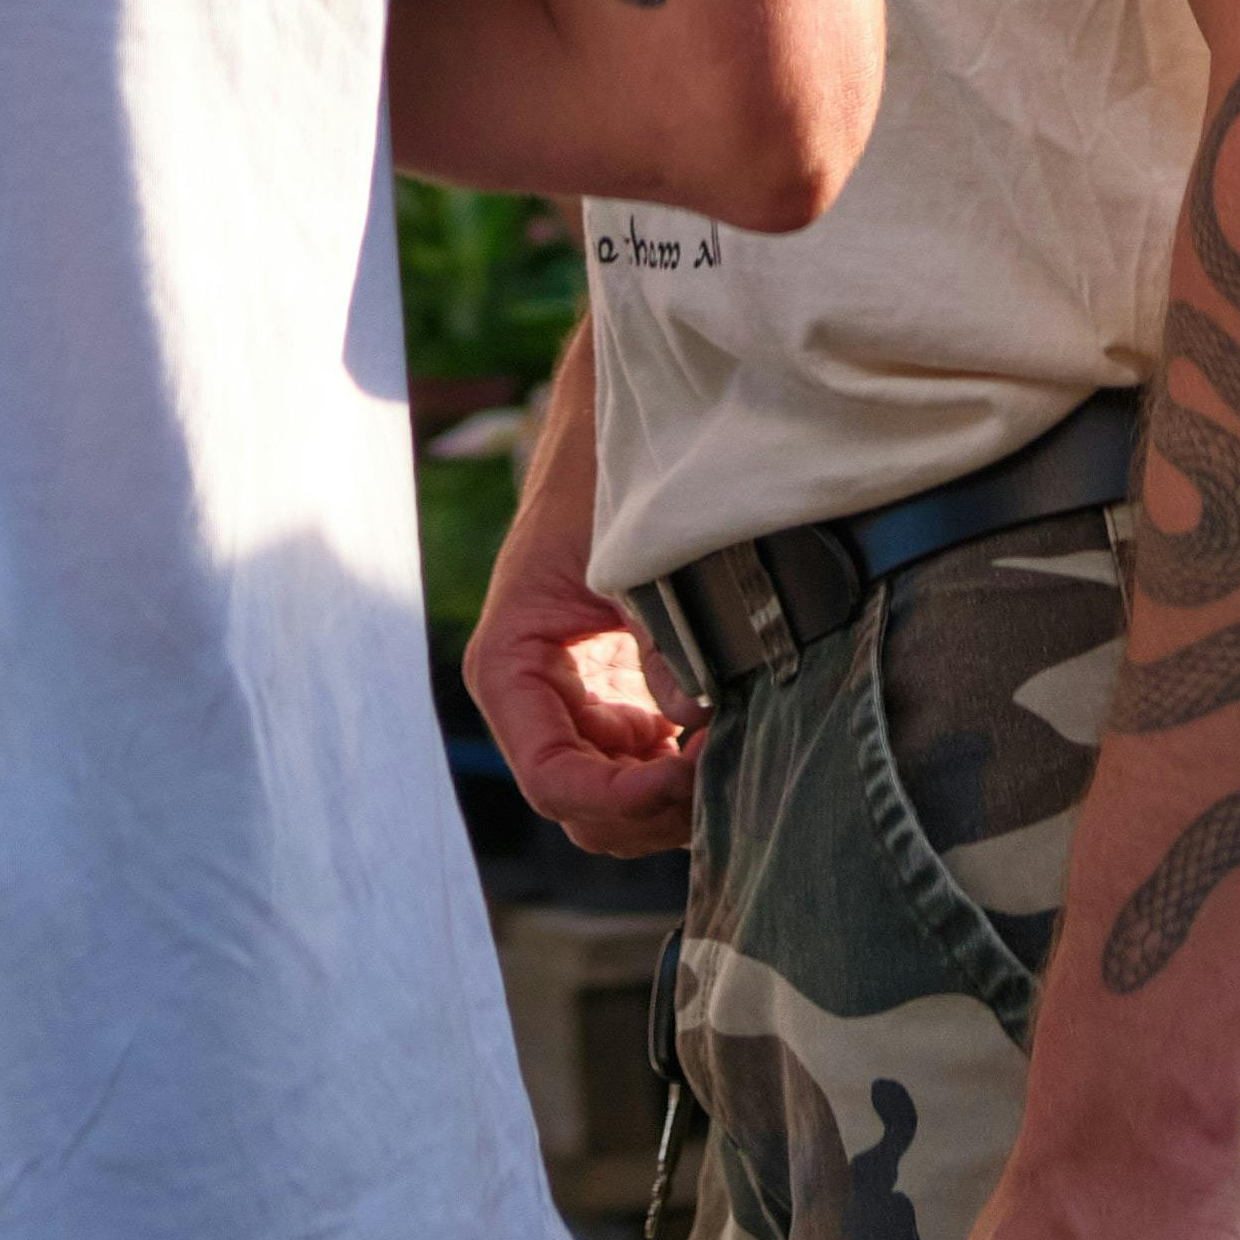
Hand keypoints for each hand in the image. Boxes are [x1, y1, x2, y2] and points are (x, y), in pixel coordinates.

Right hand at [461, 506, 702, 855]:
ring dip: (669, 798)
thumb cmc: (601, 483)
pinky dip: (680, 770)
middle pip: (583, 808)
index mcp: (510, 668)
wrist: (606, 431)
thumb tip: (696, 717)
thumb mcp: (630, 557)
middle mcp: (533, 703)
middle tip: (720, 770)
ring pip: (615, 801)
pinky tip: (724, 738)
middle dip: (650, 807)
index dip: (617, 798)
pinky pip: (642, 765)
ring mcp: (577, 705)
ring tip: (728, 753)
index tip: (681, 776)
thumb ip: (660, 641)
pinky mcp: (617, 699)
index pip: (551, 779)